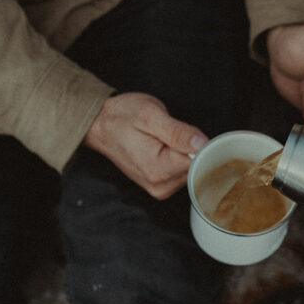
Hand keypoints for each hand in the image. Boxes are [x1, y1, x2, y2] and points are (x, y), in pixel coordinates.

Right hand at [83, 92, 206, 198]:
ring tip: (163, 141)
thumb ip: (178, 131)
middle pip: (197, 168)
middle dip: (190, 149)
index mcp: (159, 169)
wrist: (100, 125)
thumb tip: (202, 143)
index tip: (185, 132)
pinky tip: (164, 150)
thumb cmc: (122, 116)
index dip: (198, 143)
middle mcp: (160, 185)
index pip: (200, 160)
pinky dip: (178, 160)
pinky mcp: (160, 187)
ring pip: (191, 171)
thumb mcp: (150, 114)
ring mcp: (160, 189)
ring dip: (183, 154)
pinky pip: (182, 174)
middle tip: (170, 134)